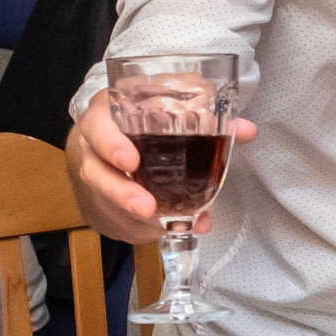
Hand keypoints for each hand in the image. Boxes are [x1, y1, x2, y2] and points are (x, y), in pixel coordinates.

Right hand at [68, 92, 256, 247]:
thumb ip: (203, 115)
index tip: (132, 162)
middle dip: (121, 194)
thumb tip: (245, 130)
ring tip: (164, 227)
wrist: (104, 135)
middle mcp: (90, 148)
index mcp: (104, 116)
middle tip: (147, 208)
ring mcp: (91, 178)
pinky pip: (112, 221)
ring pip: (104, 204)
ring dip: (135, 219)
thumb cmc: (138, 117)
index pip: (97, 128)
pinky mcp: (96, 203)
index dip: (110, 145)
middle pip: (95, 173)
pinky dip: (139, 230)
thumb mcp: (162, 104)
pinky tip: (161, 231)